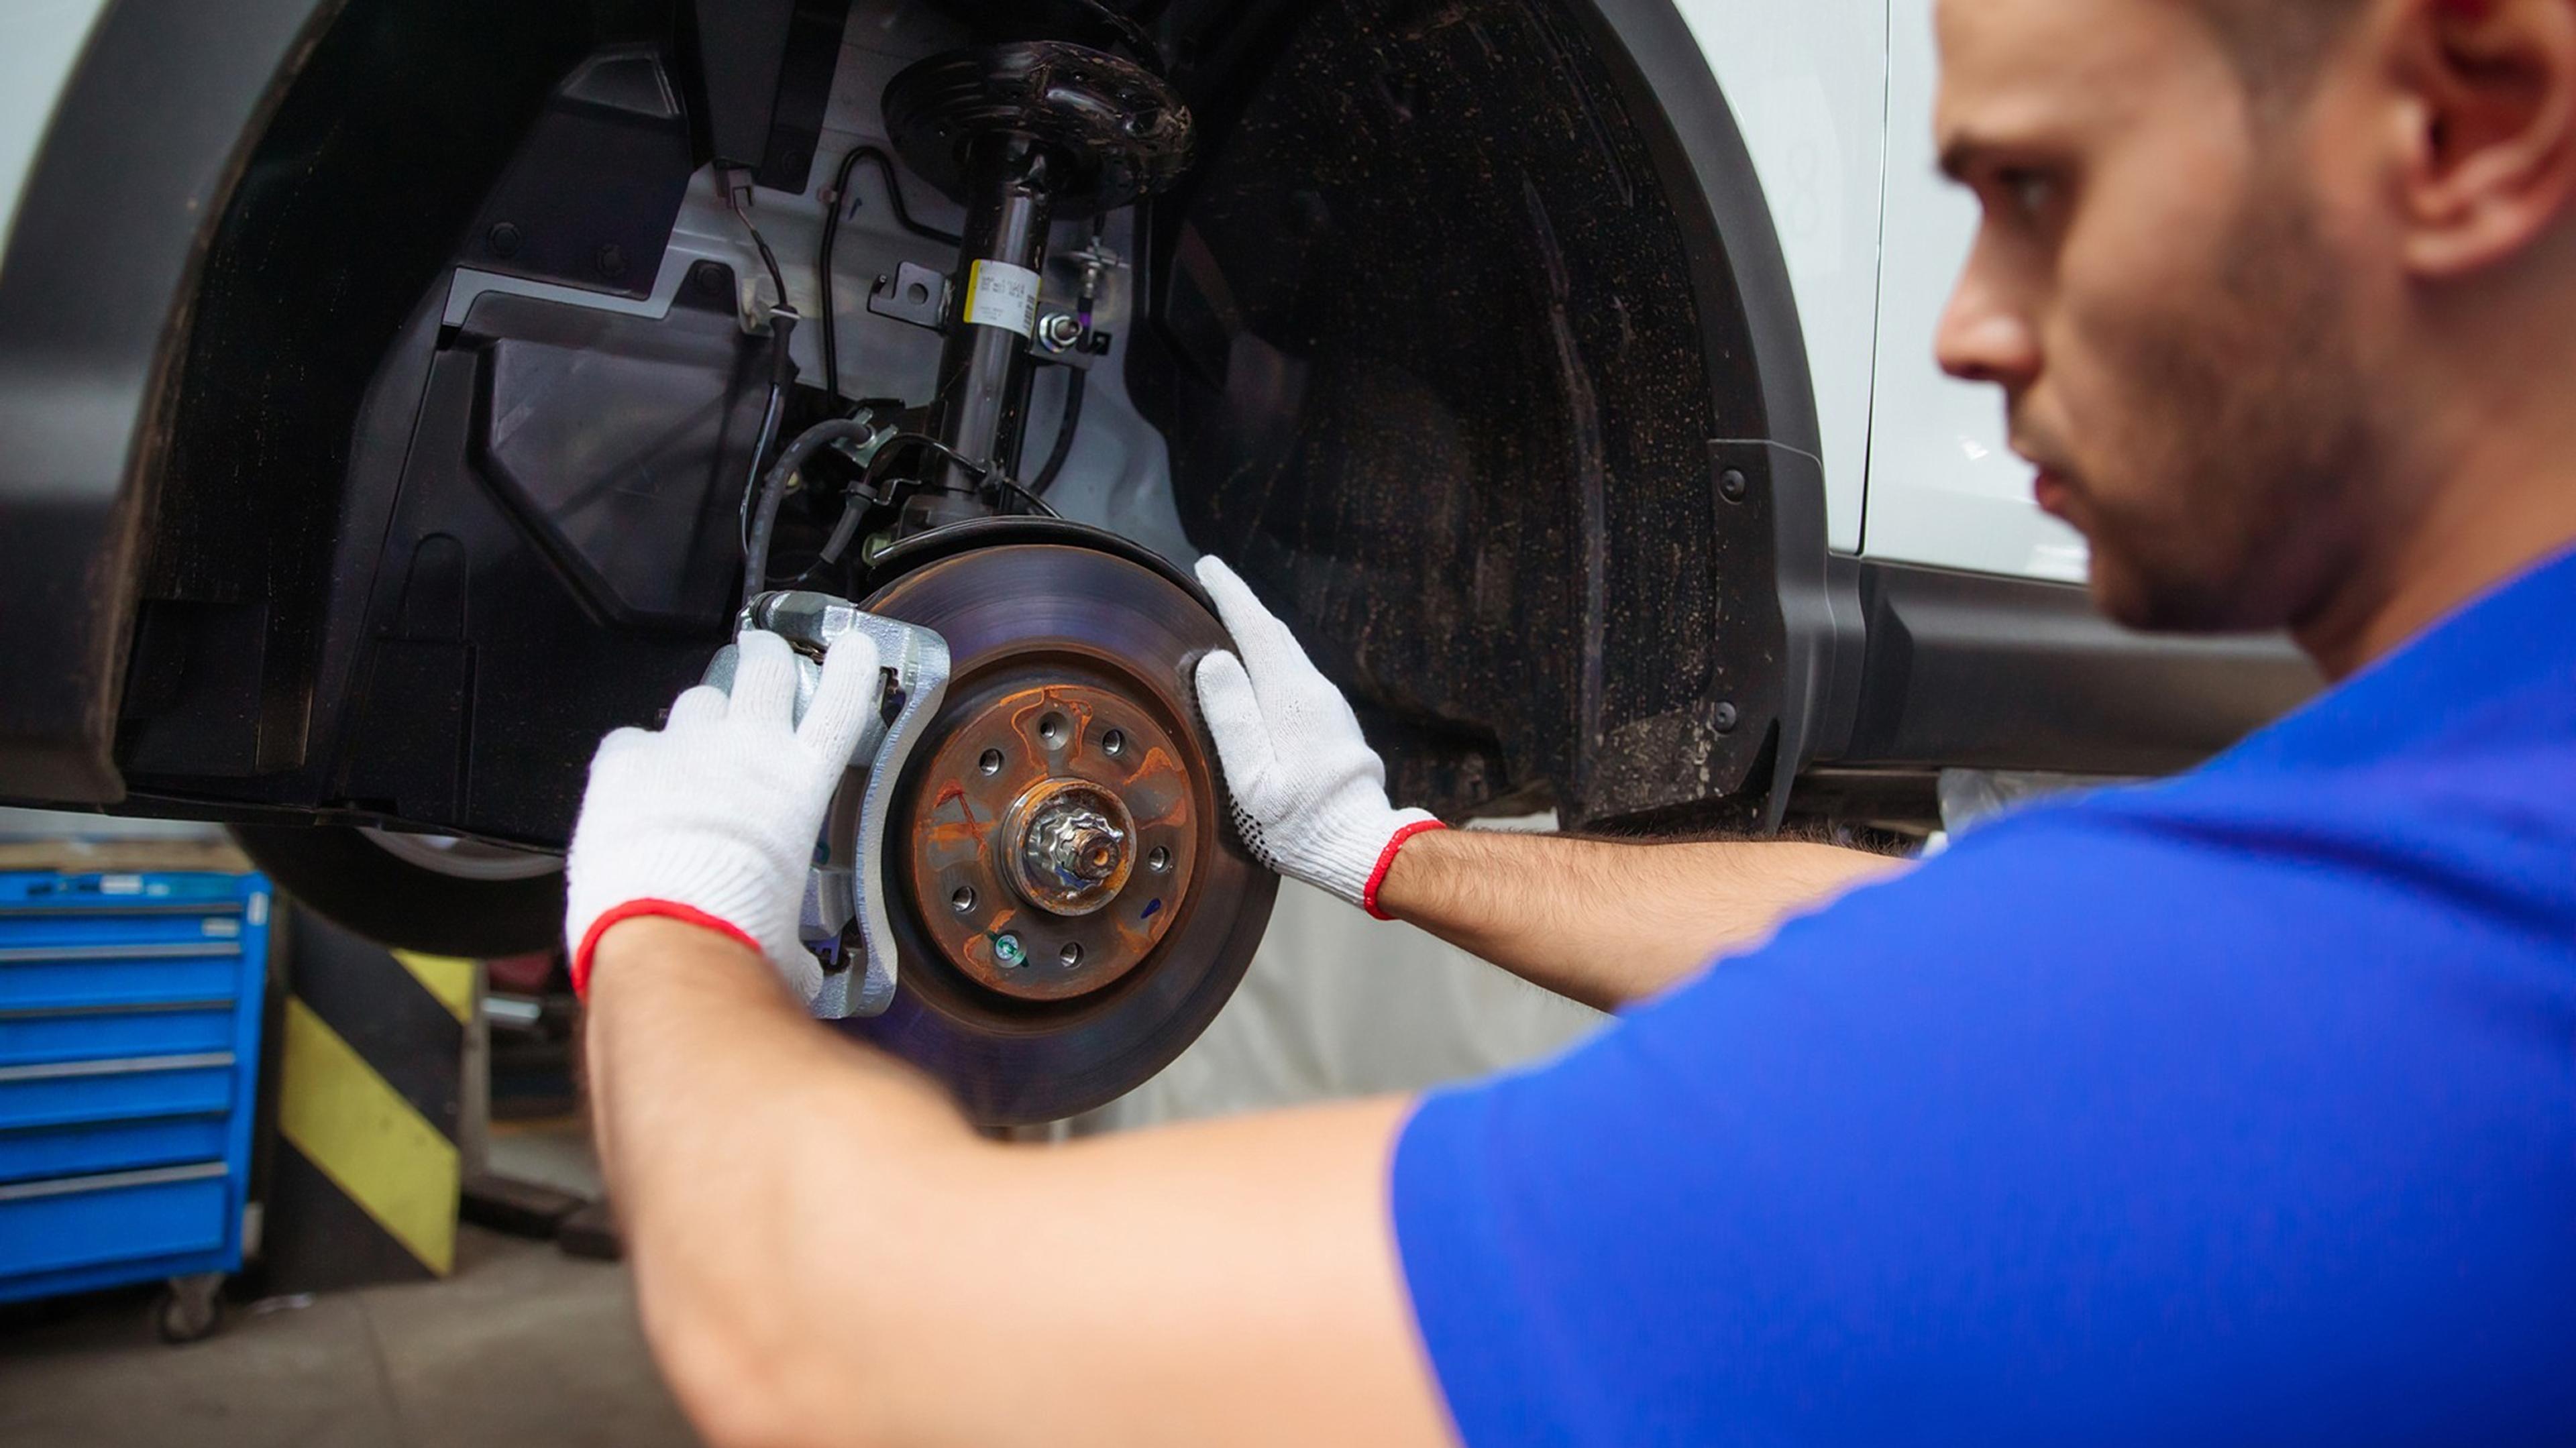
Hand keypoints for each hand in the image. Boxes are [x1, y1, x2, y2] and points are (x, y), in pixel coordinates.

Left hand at [564, 629, 882, 1000]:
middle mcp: (747, 749)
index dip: (848, 668)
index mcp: (801, 783)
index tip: (850, 648)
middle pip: (766, 670)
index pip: (840, 702)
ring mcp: (683, 747)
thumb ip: (798, 936)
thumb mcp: (790, 934)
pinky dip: (634, 756)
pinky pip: (630, 739)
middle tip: (763, 656)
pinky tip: (633, 784)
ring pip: (698, 698)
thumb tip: (800, 970)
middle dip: (766, 657)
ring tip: (695, 742)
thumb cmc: (738, 935)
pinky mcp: (624, 760)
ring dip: (702, 714)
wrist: (664, 933)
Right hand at [1192, 557, 1443, 916]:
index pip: (1256, 628)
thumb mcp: (1253, 778)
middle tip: (1213, 584)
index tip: (1207, 566)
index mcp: (1290, 697)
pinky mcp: (1334, 725)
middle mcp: (1315, 691)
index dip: (1230, 593)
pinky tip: (1258, 674)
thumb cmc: (1300, 820)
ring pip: (1289, 656)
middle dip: (1243, 607)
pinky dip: (1272, 663)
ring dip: (1259, 635)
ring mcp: (1329, 707)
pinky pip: (1297, 679)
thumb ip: (1233, 718)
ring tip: (1229, 623)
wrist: (1361, 846)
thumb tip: (1215, 661)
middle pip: (1275, 635)